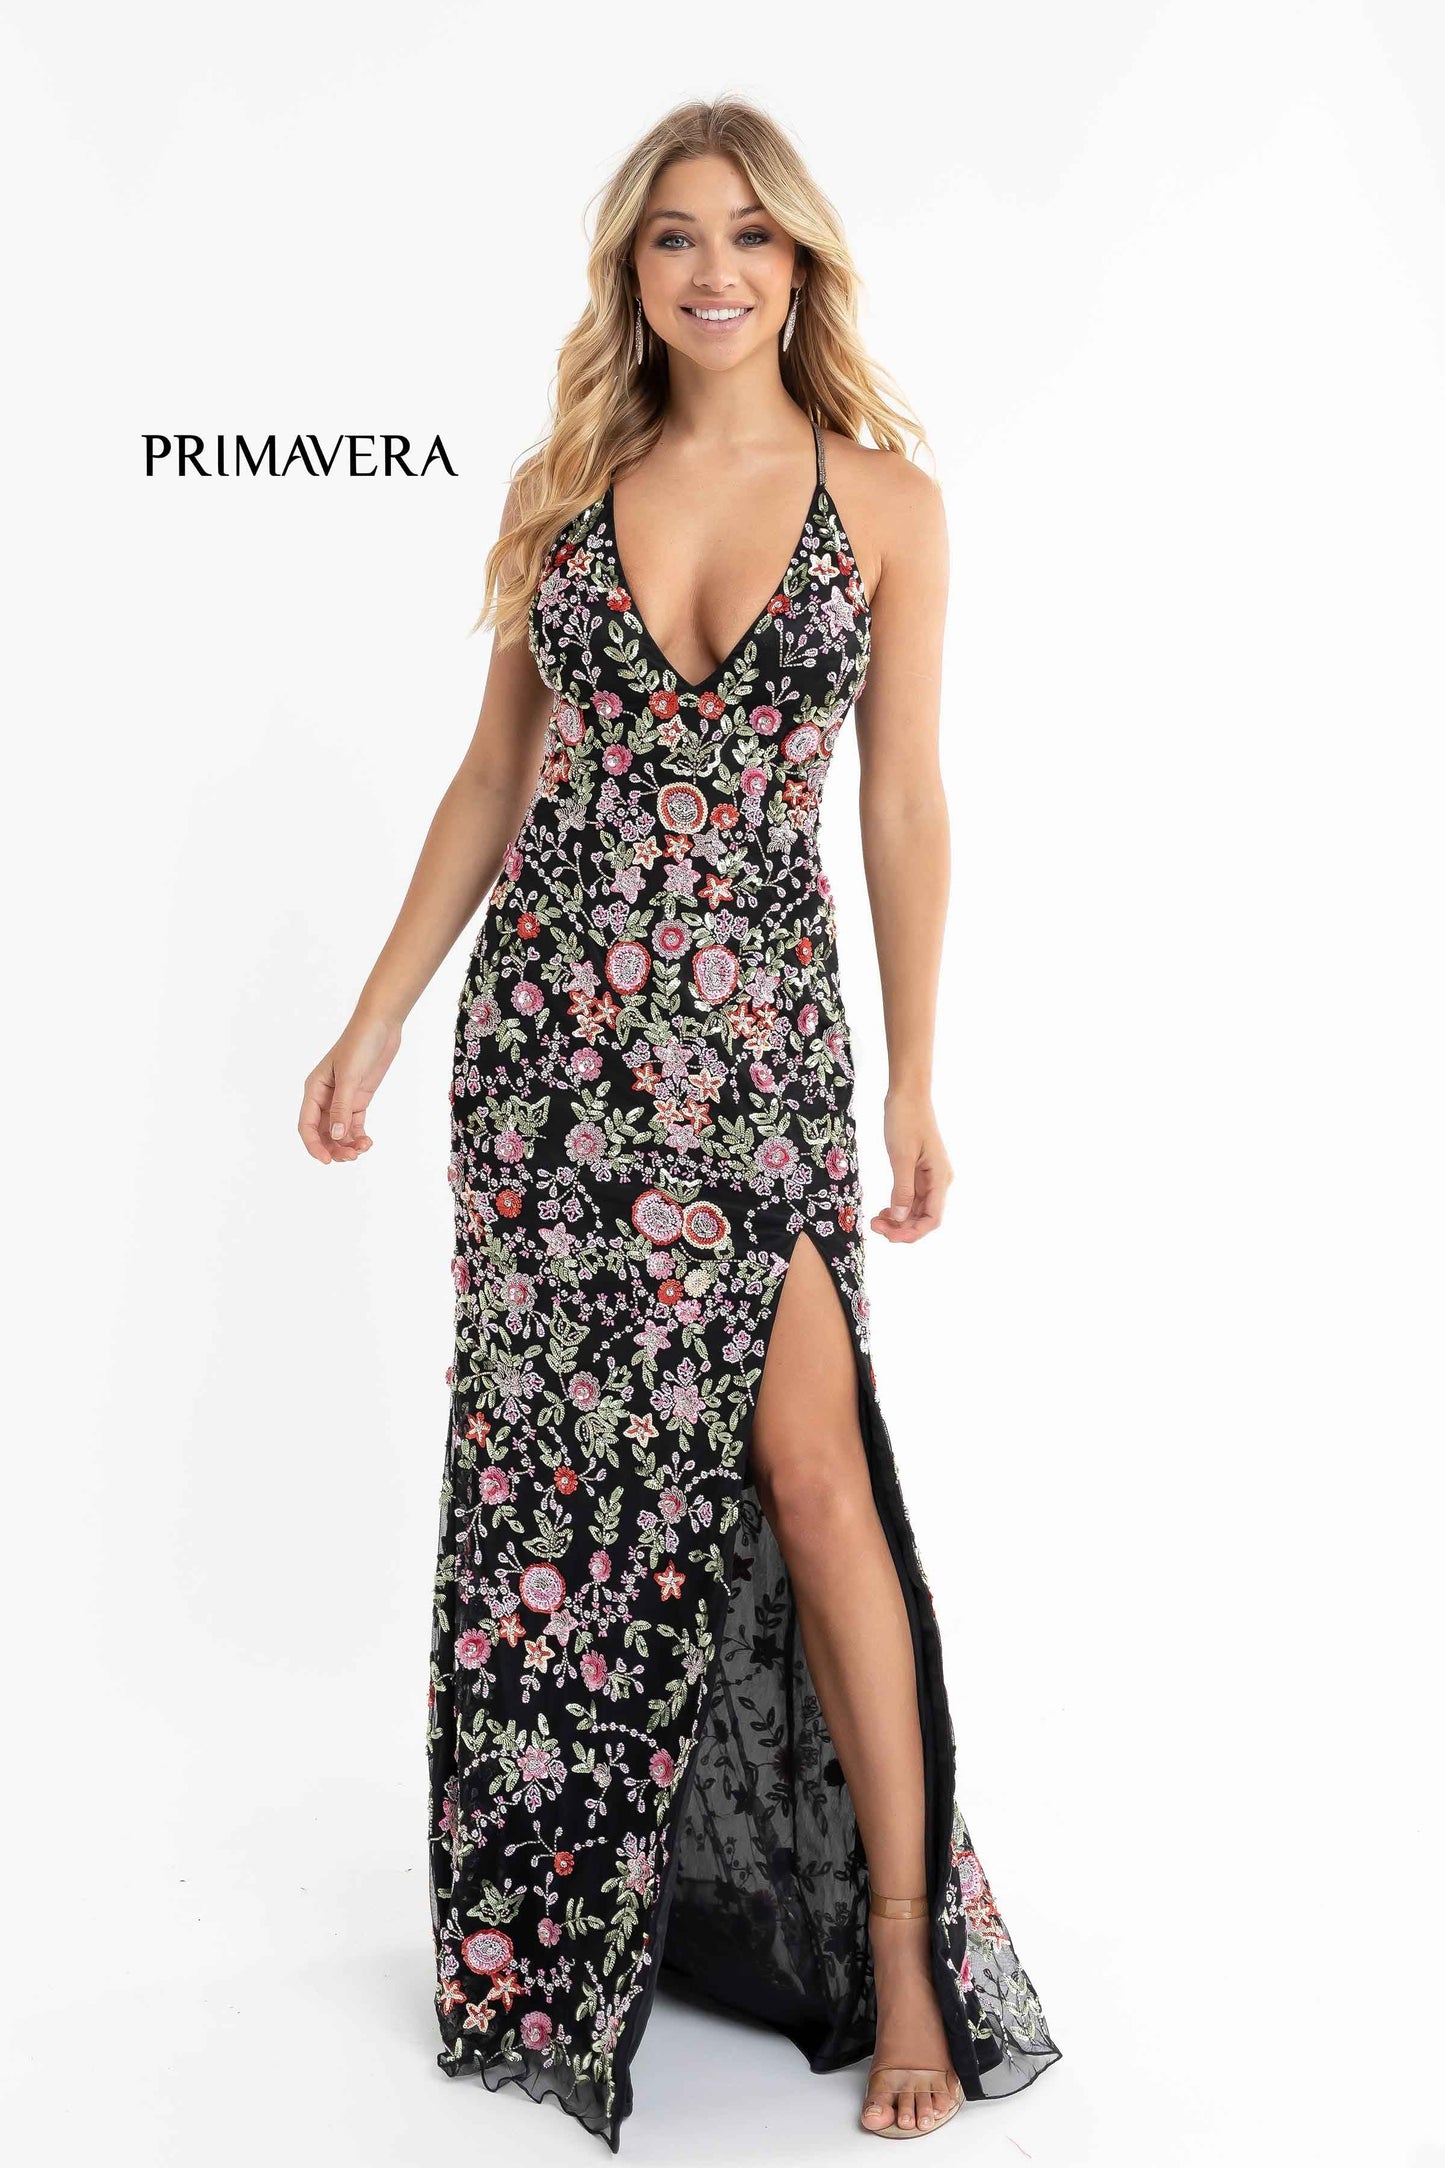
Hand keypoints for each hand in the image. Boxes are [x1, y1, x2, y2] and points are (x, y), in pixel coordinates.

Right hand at [298, 1011, 401, 1163]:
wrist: (381, 1026)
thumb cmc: (359, 1044)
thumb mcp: (349, 1076)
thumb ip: (341, 1107)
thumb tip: (335, 1136)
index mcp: (313, 1090)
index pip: (306, 1125)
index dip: (313, 1145)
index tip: (326, 1161)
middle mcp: (324, 1097)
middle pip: (322, 1133)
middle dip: (334, 1148)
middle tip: (352, 1157)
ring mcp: (341, 1099)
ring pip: (338, 1131)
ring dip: (347, 1144)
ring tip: (363, 1149)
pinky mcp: (358, 1098)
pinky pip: (354, 1124)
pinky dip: (359, 1135)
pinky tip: (368, 1142)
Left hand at [869, 1089, 951, 1243]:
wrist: (908, 1094)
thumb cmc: (906, 1120)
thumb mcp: (901, 1156)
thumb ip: (901, 1189)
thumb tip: (900, 1218)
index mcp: (940, 1178)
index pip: (932, 1219)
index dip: (912, 1233)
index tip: (889, 1236)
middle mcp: (939, 1181)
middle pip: (923, 1217)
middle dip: (901, 1227)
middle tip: (873, 1226)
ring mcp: (929, 1177)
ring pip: (916, 1210)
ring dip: (898, 1219)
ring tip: (875, 1220)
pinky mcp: (919, 1171)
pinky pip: (911, 1198)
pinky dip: (897, 1207)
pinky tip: (883, 1211)